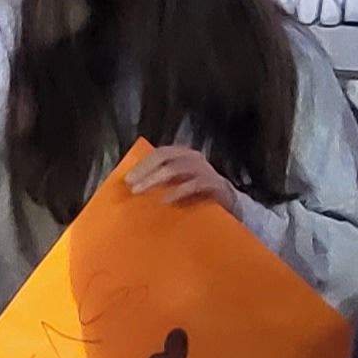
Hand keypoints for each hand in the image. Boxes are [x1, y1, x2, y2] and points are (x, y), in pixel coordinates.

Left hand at [124, 143, 242, 215]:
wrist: (230, 203)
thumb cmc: (198, 194)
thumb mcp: (179, 183)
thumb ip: (162, 181)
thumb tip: (134, 187)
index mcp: (184, 155)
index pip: (160, 153)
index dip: (143, 164)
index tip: (127, 179)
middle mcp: (194, 158)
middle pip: (165, 158)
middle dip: (146, 171)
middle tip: (132, 187)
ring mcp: (205, 170)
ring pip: (176, 168)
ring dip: (156, 179)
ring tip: (142, 191)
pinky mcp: (215, 184)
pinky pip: (195, 184)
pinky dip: (179, 191)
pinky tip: (166, 200)